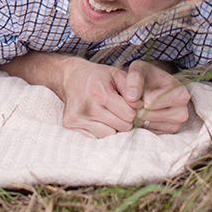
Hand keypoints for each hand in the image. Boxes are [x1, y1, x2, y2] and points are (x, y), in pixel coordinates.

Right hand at [56, 58, 189, 136]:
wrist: (71, 76)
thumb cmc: (98, 76)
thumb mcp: (117, 74)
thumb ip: (132, 88)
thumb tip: (141, 106)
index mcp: (99, 93)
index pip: (128, 115)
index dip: (132, 111)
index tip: (130, 105)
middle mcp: (86, 107)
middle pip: (120, 127)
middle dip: (124, 120)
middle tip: (120, 111)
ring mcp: (77, 118)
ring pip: (109, 135)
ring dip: (112, 127)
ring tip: (108, 114)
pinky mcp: (70, 124)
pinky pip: (95, 137)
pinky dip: (100, 130)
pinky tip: (98, 118)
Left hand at [122, 60, 190, 134]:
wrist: (156, 85)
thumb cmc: (149, 76)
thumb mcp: (140, 68)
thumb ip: (134, 78)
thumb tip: (131, 98)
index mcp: (181, 94)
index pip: (150, 101)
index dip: (137, 96)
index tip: (135, 91)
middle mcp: (182, 112)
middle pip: (148, 114)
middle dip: (136, 107)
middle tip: (134, 98)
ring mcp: (176, 125)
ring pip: (146, 124)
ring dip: (137, 115)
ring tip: (139, 104)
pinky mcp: (168, 133)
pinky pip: (147, 131)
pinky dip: (140, 123)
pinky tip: (142, 113)